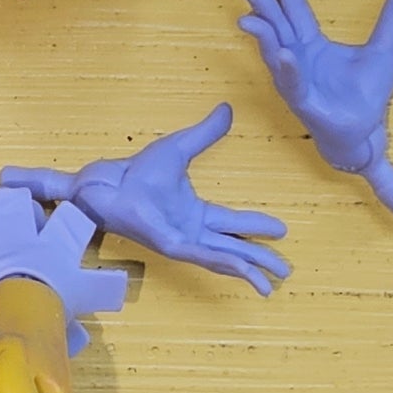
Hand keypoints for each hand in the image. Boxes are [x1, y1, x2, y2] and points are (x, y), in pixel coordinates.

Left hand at [0, 104, 290, 294]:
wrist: (106, 183)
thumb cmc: (134, 171)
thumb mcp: (180, 148)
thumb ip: (206, 132)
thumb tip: (227, 109)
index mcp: (196, 212)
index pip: (234, 224)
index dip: (258, 227)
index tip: (283, 231)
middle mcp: (192, 230)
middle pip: (236, 247)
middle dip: (261, 259)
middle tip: (286, 269)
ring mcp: (183, 241)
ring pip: (224, 258)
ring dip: (248, 270)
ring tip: (270, 283)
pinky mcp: (171, 245)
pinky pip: (204, 256)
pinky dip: (226, 263)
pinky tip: (244, 270)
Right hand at [232, 0, 392, 227]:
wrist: (364, 134)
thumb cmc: (364, 96)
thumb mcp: (385, 51)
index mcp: (311, 44)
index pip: (295, 8)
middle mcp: (297, 59)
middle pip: (276, 24)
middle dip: (259, 3)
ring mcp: (296, 81)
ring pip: (275, 52)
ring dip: (262, 36)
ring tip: (250, 18)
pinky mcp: (305, 103)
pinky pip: (293, 84)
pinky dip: (288, 70)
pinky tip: (284, 55)